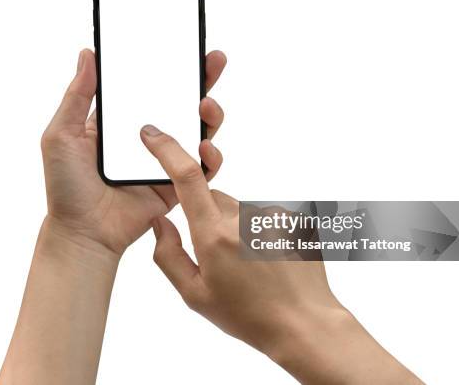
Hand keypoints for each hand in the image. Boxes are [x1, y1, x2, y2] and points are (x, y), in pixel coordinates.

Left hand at [40, 49, 226, 256]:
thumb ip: (77, 96)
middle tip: (213, 61)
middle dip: (200, 81)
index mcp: (120, 122)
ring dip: (209, 115)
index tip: (183, 46)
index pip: (149, 86)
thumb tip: (88, 53)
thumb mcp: (61, 134)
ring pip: (196, 132)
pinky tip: (205, 146)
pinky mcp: (175, 185)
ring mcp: (163, 161)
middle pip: (180, 103)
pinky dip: (210, 157)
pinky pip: (200, 169)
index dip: (168, 66)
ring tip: (206, 105)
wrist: (82, 233)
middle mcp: (146, 138)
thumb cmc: (66, 187)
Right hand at [140, 126, 423, 384]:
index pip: (187, 178)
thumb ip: (168, 254)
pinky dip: (257, 232)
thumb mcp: (195, 295)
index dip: (167, 150)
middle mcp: (243, 219)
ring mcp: (270, 216)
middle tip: (219, 256)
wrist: (304, 323)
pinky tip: (267, 260)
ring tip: (249, 264)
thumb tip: (159, 222)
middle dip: (206, 217)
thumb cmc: (248, 315)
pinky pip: (261, 216)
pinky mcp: (291, 218)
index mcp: (214, 236)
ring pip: (237, 209)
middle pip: (211, 198)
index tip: (153, 135)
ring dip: (234, 228)